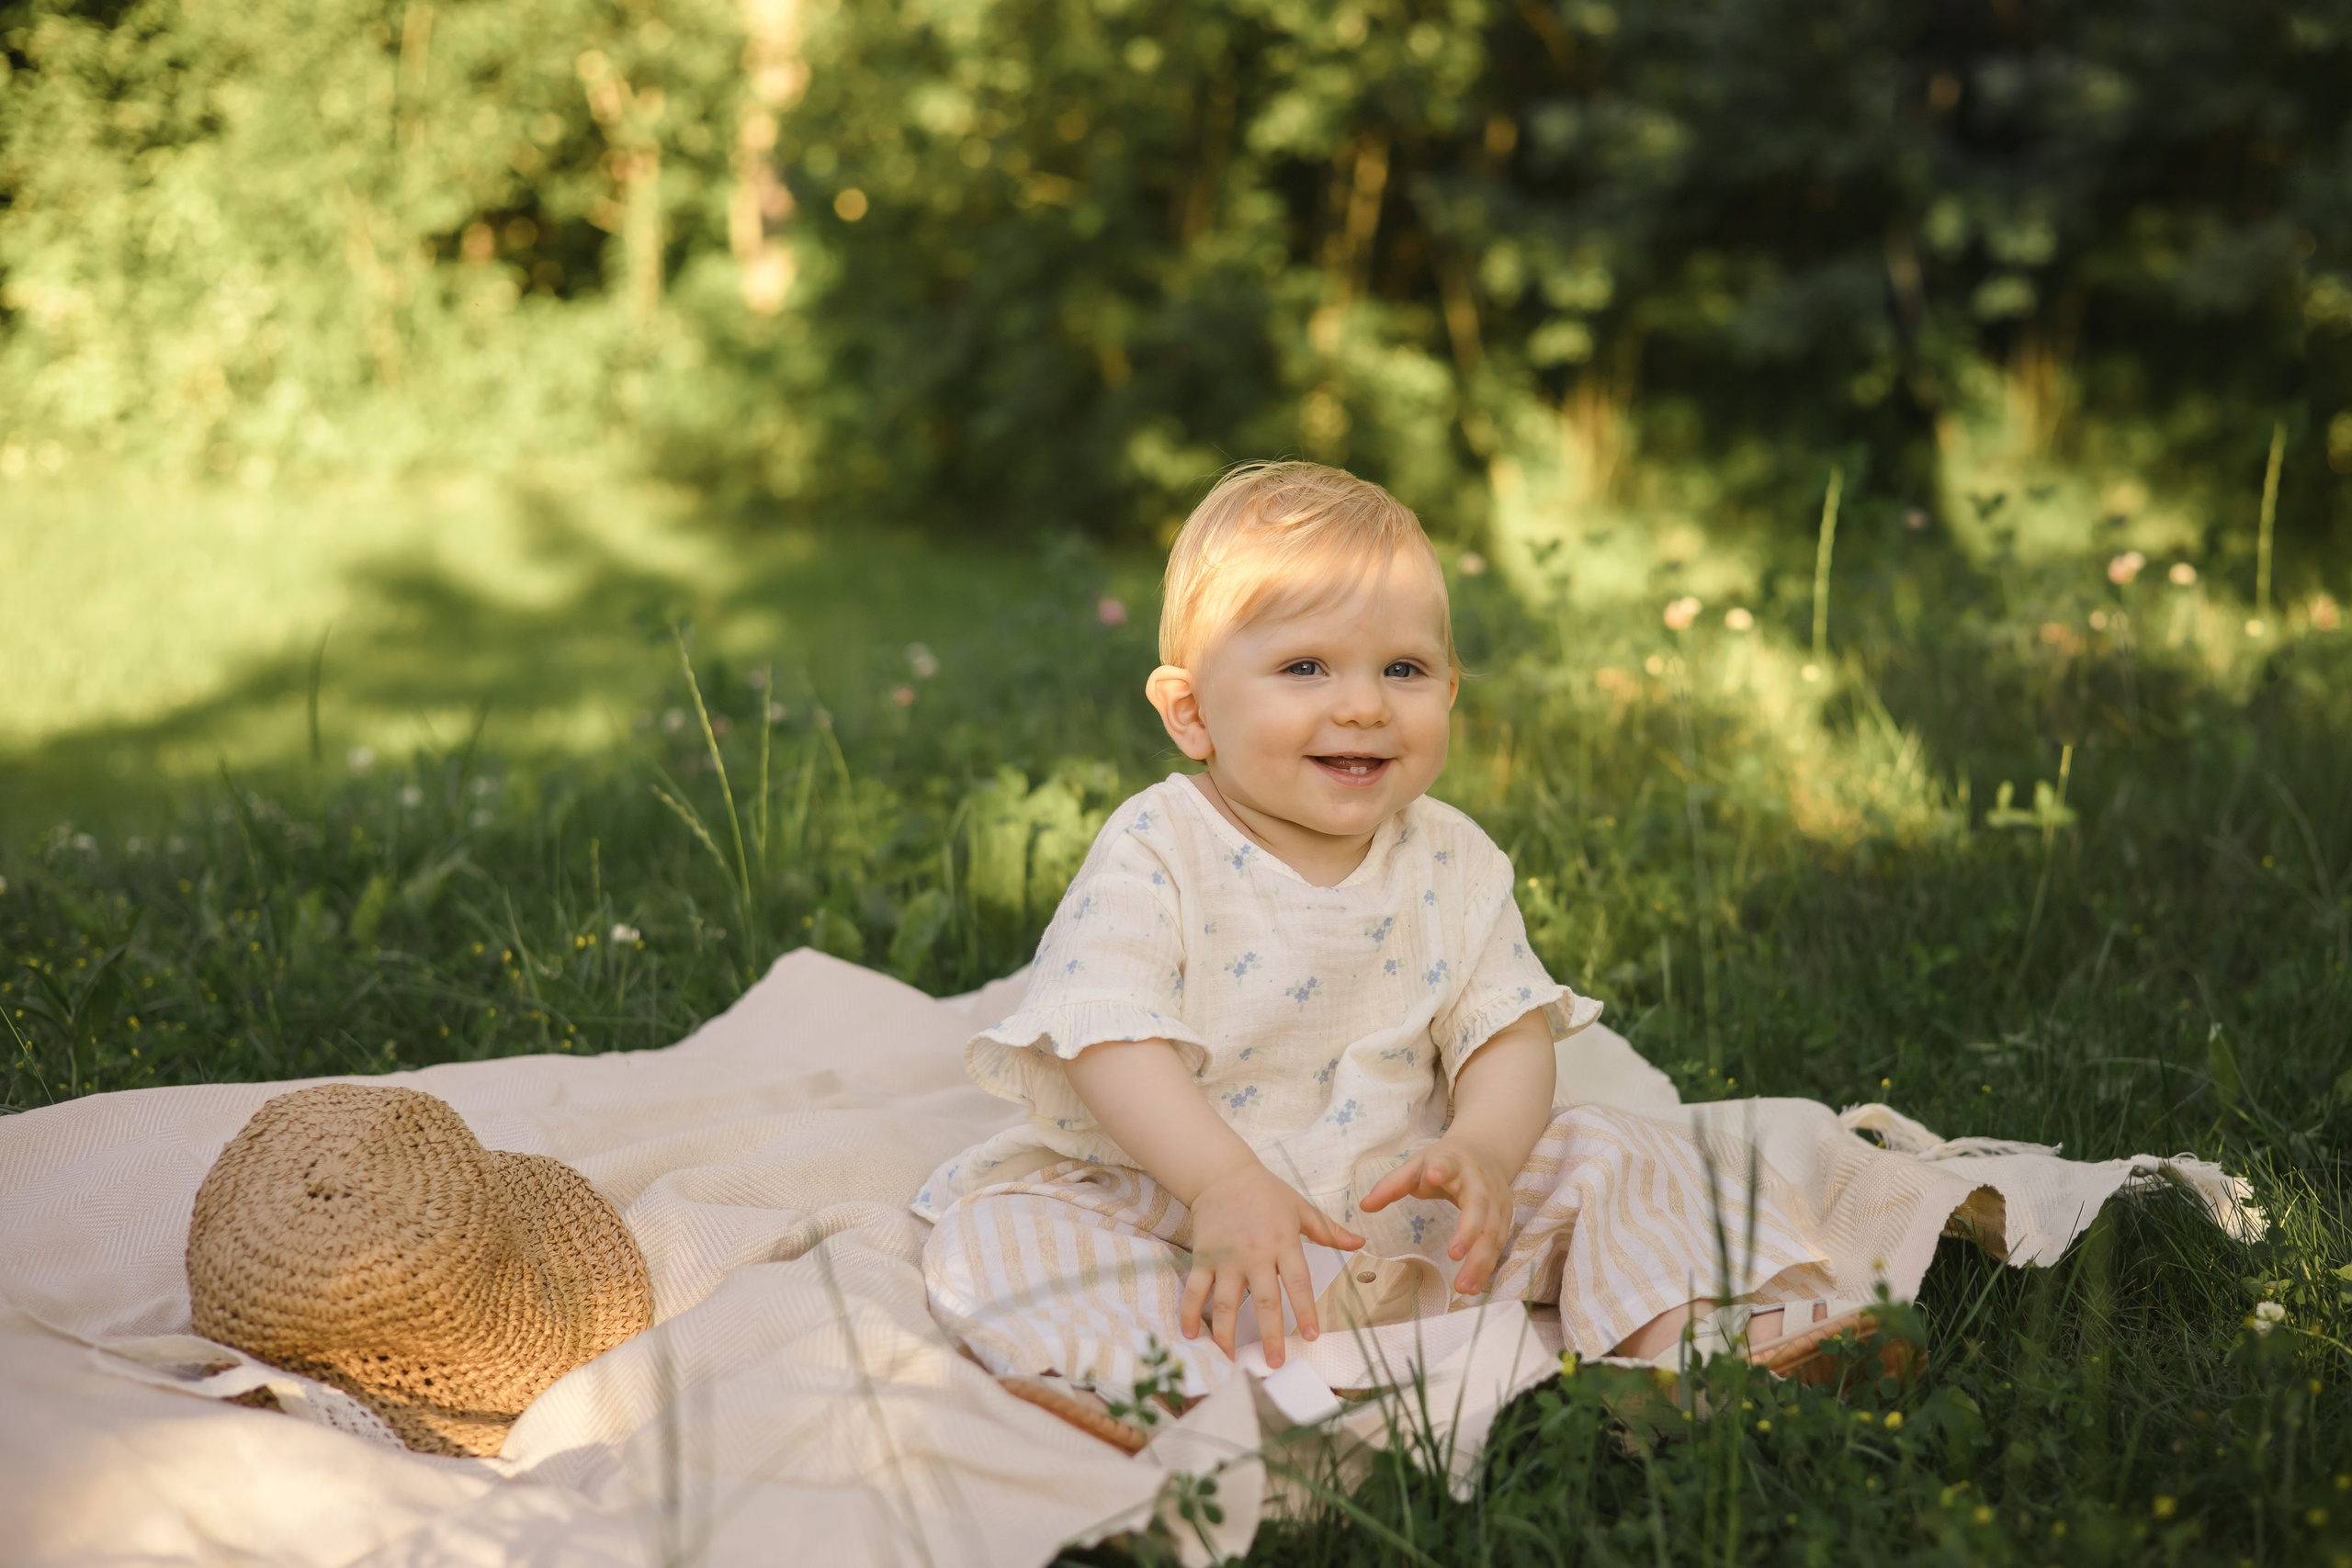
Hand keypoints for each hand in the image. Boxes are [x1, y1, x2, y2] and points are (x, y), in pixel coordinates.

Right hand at [1181, 1160, 1362, 1365]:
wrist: (1222, 1173)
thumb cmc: (1266, 1192)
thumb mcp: (1302, 1208)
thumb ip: (1330, 1231)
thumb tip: (1361, 1243)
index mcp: (1283, 1242)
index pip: (1298, 1282)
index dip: (1305, 1311)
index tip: (1311, 1337)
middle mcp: (1255, 1253)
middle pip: (1264, 1301)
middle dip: (1270, 1335)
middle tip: (1275, 1363)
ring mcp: (1226, 1258)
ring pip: (1226, 1302)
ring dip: (1227, 1334)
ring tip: (1232, 1359)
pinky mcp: (1203, 1257)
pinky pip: (1196, 1290)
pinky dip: (1190, 1313)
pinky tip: (1191, 1335)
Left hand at [1358, 1135, 1517, 1295]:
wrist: (1484, 1152)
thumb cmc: (1443, 1163)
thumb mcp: (1416, 1165)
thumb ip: (1392, 1185)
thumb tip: (1364, 1207)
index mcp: (1454, 1162)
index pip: (1447, 1164)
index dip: (1442, 1169)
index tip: (1434, 1174)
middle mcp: (1480, 1182)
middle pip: (1479, 1207)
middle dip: (1468, 1231)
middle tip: (1454, 1255)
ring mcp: (1497, 1201)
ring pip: (1493, 1232)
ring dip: (1481, 1260)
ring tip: (1464, 1287)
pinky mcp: (1505, 1218)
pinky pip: (1498, 1245)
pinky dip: (1487, 1267)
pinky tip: (1474, 1287)